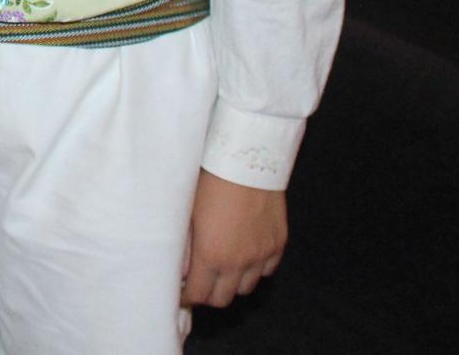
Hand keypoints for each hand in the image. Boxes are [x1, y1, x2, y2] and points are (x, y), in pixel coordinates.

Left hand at [182, 171, 285, 307]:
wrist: (246, 160)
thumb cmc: (210, 181)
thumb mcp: (188, 214)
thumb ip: (184, 248)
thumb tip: (181, 271)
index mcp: (211, 255)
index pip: (198, 295)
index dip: (187, 295)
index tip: (182, 290)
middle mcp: (238, 262)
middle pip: (222, 299)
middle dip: (208, 293)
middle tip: (201, 281)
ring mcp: (261, 254)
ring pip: (246, 288)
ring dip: (233, 282)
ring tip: (223, 267)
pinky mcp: (278, 244)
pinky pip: (267, 270)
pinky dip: (256, 268)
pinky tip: (246, 253)